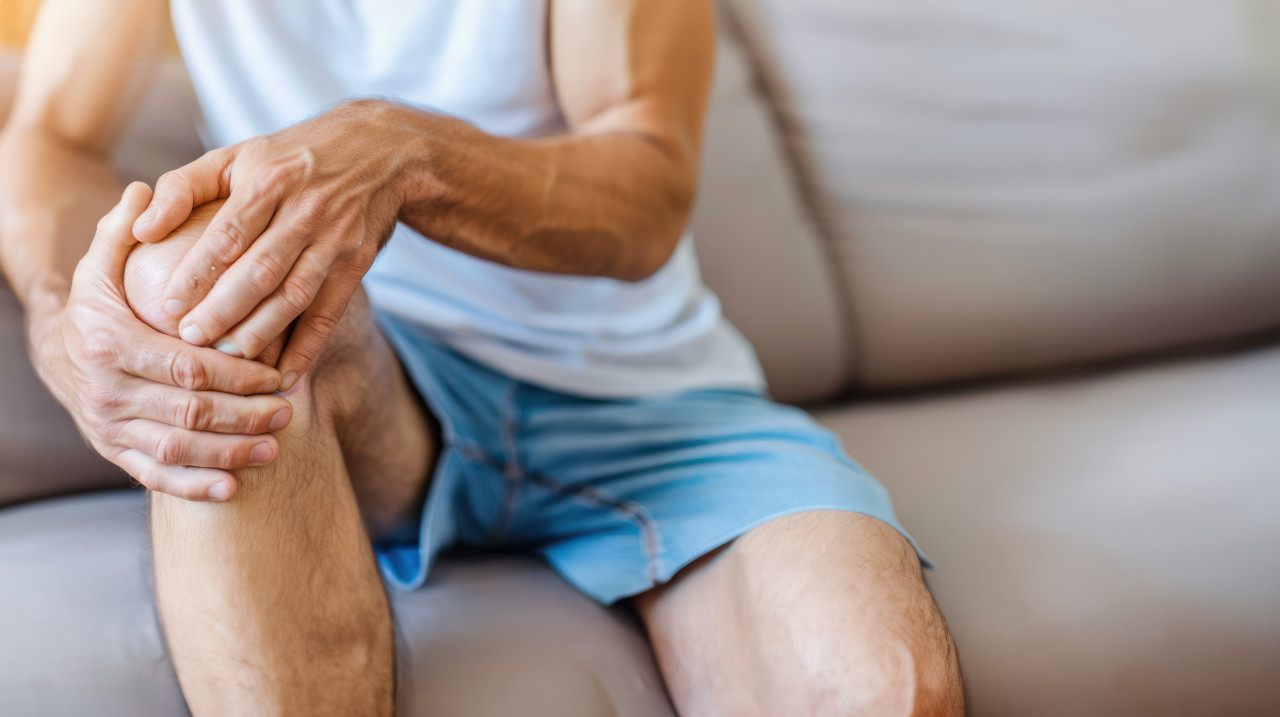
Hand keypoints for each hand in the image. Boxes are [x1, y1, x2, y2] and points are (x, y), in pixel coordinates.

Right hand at [30, 183, 292, 500]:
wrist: (59, 353)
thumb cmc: (100, 304)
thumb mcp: (102, 265)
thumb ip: (123, 232)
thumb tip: (145, 193)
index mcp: (110, 344)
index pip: (185, 366)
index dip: (234, 376)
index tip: (276, 374)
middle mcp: (107, 392)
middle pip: (188, 412)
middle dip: (243, 416)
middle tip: (287, 412)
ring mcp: (109, 427)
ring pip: (176, 448)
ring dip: (229, 453)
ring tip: (274, 448)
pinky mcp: (114, 453)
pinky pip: (155, 476)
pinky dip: (194, 487)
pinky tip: (234, 489)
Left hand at [131, 100, 411, 390]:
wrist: (380, 152)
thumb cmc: (289, 157)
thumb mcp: (235, 156)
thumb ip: (181, 188)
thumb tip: (139, 230)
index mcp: (269, 178)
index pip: (229, 233)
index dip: (198, 272)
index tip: (167, 306)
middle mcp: (306, 210)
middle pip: (261, 270)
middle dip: (224, 310)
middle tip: (189, 340)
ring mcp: (336, 240)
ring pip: (295, 296)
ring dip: (261, 333)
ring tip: (227, 360)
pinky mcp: (358, 264)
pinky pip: (329, 313)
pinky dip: (307, 348)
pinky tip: (282, 375)